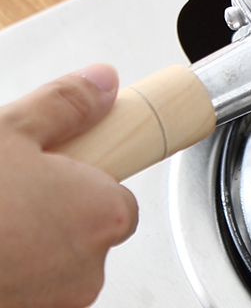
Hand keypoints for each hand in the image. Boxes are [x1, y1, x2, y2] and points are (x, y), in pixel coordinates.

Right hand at [0, 64, 138, 307]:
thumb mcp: (9, 131)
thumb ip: (66, 105)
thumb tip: (102, 83)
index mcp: (101, 215)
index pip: (120, 202)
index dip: (82, 186)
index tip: (52, 177)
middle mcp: (85, 274)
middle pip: (82, 240)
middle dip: (49, 220)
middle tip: (6, 199)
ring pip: (47, 273)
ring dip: (22, 255)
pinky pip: (24, 294)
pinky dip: (6, 280)